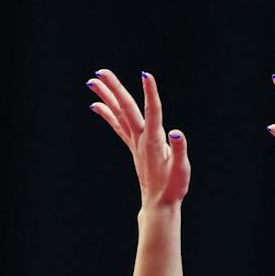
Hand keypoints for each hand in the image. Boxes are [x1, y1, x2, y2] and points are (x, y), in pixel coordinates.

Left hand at [88, 69, 189, 209]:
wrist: (158, 203)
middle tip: (100, 72)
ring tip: (92, 81)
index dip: (150, 92)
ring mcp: (135, 142)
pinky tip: (96, 104)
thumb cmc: (173, 187)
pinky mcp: (133, 146)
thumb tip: (176, 132)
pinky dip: (107, 113)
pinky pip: (117, 126)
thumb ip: (179, 150)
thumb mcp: (182, 169)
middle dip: (114, 88)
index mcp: (154, 142)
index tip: (146, 74)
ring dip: (106, 96)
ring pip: (118, 114)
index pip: (153, 112)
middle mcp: (141, 139)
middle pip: (126, 109)